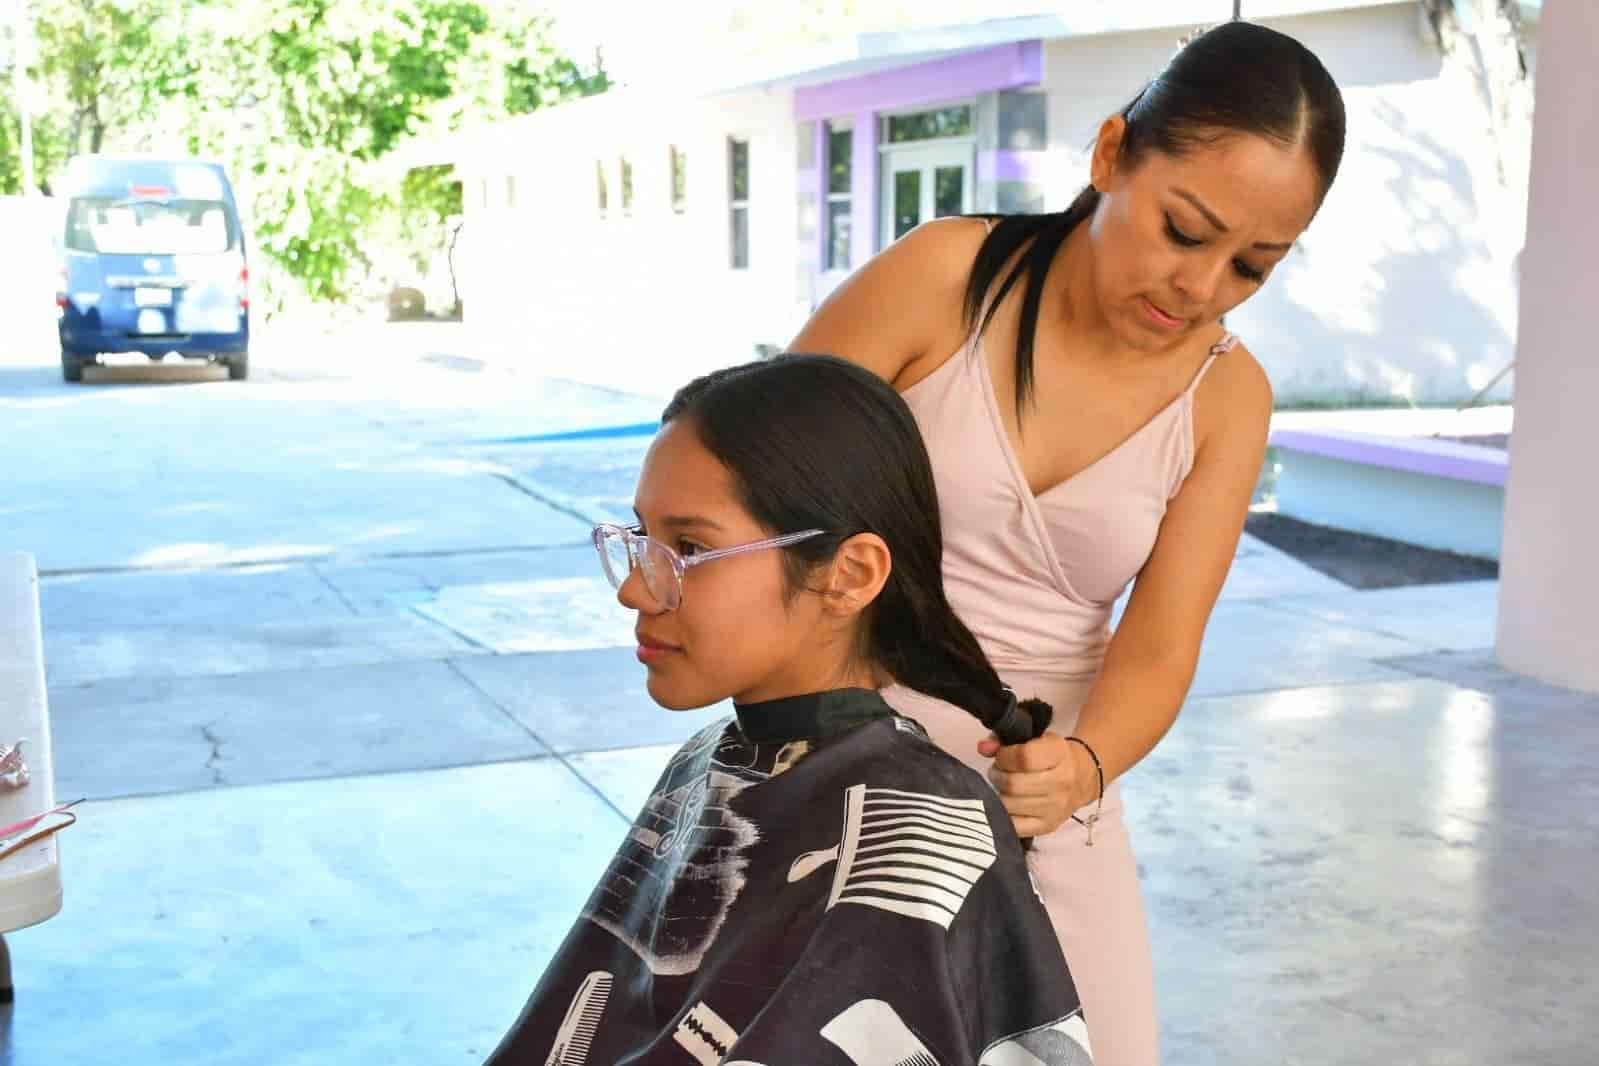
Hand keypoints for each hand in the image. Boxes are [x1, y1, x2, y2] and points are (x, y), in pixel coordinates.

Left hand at [978, 732, 1095, 837]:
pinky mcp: (1047, 826)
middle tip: (999, 771)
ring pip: (1009, 805)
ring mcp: (1055, 807)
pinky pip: (1014, 825)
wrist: (1081, 778)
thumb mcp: (1035, 739)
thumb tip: (984, 747)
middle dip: (997, 775)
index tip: (1002, 755)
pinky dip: (1005, 813)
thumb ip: (1005, 740)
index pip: (1023, 758)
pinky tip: (1009, 803)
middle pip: (1013, 784)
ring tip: (1005, 786)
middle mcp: (1061, 782)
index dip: (1004, 756)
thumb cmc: (1053, 757)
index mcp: (1059, 754)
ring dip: (999, 794)